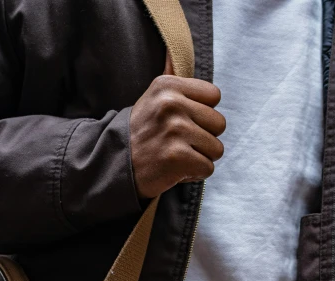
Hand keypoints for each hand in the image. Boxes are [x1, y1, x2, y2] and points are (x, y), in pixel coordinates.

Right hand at [130, 52, 225, 199]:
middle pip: (220, 124)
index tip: (184, 122)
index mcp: (168, 86)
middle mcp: (172, 104)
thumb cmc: (140, 133)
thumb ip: (170, 76)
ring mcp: (175, 130)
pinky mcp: (177, 157)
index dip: (203, 114)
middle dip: (204, 138)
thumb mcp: (153, 97)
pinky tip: (175, 170)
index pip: (215, 96)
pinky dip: (193, 174)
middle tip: (180, 143)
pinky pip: (207, 168)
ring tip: (177, 156)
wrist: (114, 165)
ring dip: (200, 158)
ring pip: (216, 149)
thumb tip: (172, 51)